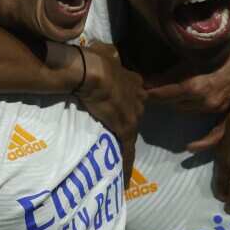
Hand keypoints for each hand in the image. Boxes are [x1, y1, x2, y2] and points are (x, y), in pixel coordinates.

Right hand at [76, 45, 145, 184]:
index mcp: (133, 80)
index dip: (127, 101)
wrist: (91, 72)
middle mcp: (138, 98)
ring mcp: (133, 114)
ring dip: (125, 145)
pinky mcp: (125, 128)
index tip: (119, 107)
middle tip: (115, 132)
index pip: (134, 94)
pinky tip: (127, 180)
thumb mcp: (103, 51)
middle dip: (126, 122)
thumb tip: (100, 49)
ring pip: (132, 133)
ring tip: (120, 159)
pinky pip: (128, 150)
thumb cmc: (92, 59)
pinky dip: (127, 164)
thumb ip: (106, 53)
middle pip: (135, 113)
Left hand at [146, 9, 229, 113]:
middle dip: (157, 94)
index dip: (148, 89)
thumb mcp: (193, 50)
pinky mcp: (224, 105)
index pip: (161, 93)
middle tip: (145, 85)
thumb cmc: (224, 38)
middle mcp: (205, 100)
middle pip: (171, 103)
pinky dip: (187, 106)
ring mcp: (217, 105)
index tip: (136, 83)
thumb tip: (148, 77)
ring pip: (183, 108)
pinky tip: (184, 108)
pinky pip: (199, 111)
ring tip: (160, 89)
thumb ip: (172, 66)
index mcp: (195, 86)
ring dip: (171, 100)